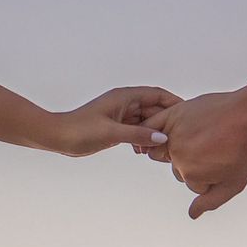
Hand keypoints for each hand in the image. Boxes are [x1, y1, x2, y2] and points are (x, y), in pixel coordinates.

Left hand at [43, 87, 180, 156]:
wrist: (58, 137)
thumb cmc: (80, 130)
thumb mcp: (112, 133)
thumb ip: (138, 134)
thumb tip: (163, 137)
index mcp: (125, 97)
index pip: (157, 94)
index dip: (175, 103)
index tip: (189, 114)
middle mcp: (125, 103)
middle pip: (154, 108)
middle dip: (167, 120)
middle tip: (181, 135)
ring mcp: (121, 115)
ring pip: (146, 121)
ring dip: (155, 132)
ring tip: (165, 146)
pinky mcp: (116, 127)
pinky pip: (137, 130)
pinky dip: (143, 139)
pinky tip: (144, 152)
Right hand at [139, 62, 246, 218]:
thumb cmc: (246, 149)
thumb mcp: (233, 184)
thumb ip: (210, 202)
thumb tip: (192, 215)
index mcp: (191, 174)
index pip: (194, 184)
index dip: (210, 177)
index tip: (224, 162)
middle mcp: (178, 156)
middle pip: (179, 168)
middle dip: (195, 163)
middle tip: (216, 148)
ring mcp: (174, 134)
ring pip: (167, 150)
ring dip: (179, 148)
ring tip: (203, 138)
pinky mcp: (173, 115)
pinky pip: (152, 126)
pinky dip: (153, 131)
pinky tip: (161, 133)